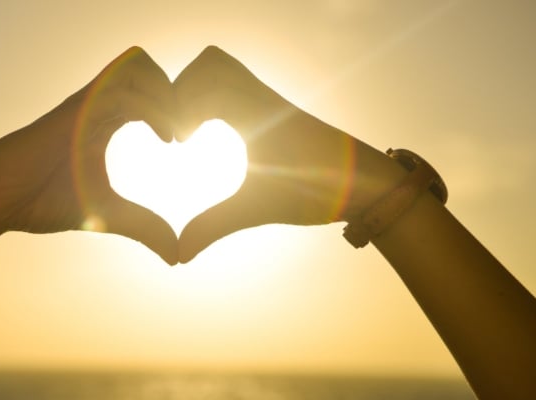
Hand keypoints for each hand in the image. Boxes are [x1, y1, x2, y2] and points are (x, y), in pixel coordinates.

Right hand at [0, 47, 178, 263]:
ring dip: (166, 93)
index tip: (185, 141)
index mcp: (105, 120)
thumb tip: (175, 255)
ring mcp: (85, 104)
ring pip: (137, 67)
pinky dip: (153, 107)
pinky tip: (163, 138)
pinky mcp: (74, 111)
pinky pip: (121, 90)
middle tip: (187, 131)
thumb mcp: (106, 215)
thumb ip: (142, 226)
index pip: (149, 91)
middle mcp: (97, 105)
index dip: (175, 108)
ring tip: (176, 133)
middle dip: (177, 93)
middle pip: (148, 69)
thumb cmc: (42, 201)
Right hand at [174, 46, 405, 261]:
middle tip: (181, 130)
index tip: (179, 143)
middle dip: (183, 89)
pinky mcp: (276, 110)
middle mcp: (263, 98)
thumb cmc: (320, 191)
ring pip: (226, 69)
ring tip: (192, 129)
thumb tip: (180, 255)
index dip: (180, 108)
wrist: (370, 184)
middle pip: (213, 63)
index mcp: (258, 114)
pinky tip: (215, 133)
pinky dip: (215, 97)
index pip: (207, 85)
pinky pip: (238, 85)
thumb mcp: (259, 209)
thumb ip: (215, 226)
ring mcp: (271, 101)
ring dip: (199, 90)